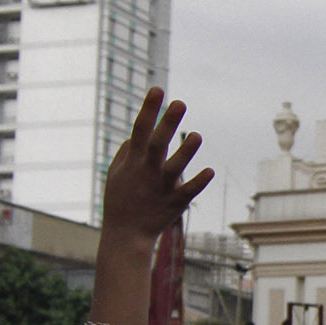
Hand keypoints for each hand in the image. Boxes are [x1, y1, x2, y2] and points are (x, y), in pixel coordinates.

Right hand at [100, 90, 212, 245]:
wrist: (125, 235)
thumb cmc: (120, 200)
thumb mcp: (115, 174)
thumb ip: (126, 152)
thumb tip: (137, 134)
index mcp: (133, 162)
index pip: (140, 130)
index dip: (148, 110)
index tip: (157, 90)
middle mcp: (147, 172)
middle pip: (158, 144)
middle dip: (167, 123)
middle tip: (180, 103)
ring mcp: (161, 188)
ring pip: (174, 168)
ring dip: (186, 152)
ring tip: (197, 136)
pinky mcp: (174, 203)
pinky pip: (188, 192)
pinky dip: (198, 182)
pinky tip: (210, 171)